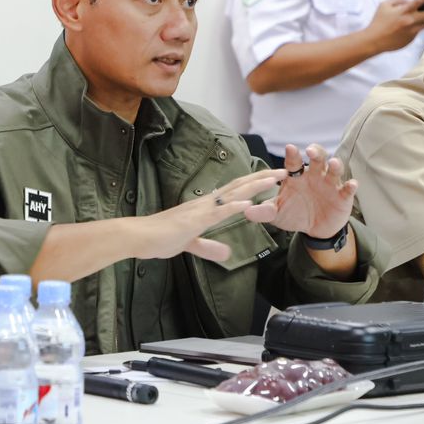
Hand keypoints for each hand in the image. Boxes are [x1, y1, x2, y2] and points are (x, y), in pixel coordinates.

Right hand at [135, 167, 286, 263]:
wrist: (138, 237)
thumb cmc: (158, 238)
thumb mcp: (189, 244)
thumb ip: (208, 247)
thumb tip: (226, 252)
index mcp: (205, 207)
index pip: (234, 192)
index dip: (253, 184)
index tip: (272, 179)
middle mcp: (205, 203)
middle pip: (239, 187)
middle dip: (262, 179)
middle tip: (284, 171)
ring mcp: (200, 210)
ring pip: (233, 194)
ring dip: (255, 186)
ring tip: (274, 179)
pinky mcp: (194, 221)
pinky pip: (217, 213)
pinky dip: (234, 208)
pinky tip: (249, 204)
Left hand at [244, 144, 356, 239]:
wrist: (314, 229)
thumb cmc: (294, 214)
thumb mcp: (277, 214)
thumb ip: (264, 212)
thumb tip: (246, 212)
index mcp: (296, 176)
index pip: (294, 162)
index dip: (292, 154)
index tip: (290, 147)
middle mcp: (314, 175)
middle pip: (316, 158)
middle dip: (315, 153)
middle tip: (310, 151)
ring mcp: (330, 184)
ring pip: (334, 170)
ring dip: (334, 165)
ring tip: (333, 164)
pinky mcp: (343, 196)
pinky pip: (348, 188)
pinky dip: (350, 186)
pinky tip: (352, 184)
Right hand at [362, 0, 423, 53]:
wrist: (374, 41)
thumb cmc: (378, 22)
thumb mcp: (384, 5)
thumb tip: (408, 0)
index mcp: (403, 11)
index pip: (419, 1)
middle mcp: (410, 21)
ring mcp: (412, 31)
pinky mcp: (412, 39)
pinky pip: (420, 29)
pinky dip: (420, 24)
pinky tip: (417, 21)